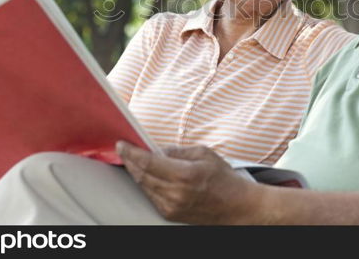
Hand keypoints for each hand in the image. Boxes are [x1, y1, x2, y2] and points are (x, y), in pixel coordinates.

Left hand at [116, 141, 261, 223]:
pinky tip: (145, 174)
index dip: (131, 152)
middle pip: (142, 175)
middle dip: (130, 161)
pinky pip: (151, 196)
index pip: (148, 162)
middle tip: (124, 149)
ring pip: (144, 186)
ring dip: (136, 172)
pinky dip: (146, 183)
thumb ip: (177, 150)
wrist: (236, 206)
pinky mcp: (170, 214)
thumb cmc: (223, 178)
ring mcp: (171, 206)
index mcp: (184, 175)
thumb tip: (156, 148)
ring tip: (132, 159)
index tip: (121, 144)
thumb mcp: (203, 153)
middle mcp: (175, 193)